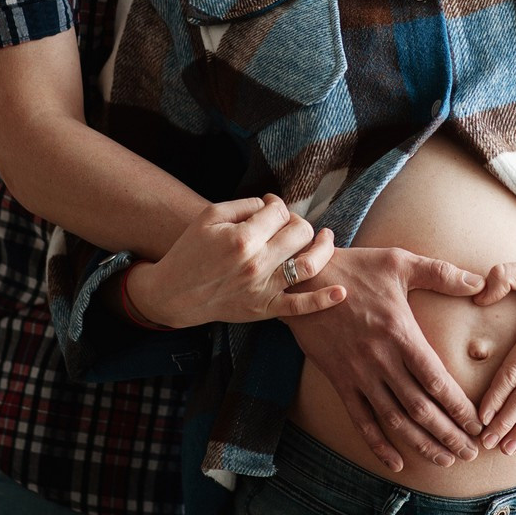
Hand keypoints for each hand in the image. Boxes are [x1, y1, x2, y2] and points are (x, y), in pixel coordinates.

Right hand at [126, 195, 343, 327]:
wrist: (175, 293)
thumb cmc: (190, 250)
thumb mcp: (210, 216)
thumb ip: (244, 205)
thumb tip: (272, 205)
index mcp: (242, 238)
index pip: (280, 212)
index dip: (277, 205)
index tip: (269, 208)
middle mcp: (257, 264)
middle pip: (300, 232)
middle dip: (298, 222)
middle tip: (287, 224)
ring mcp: (263, 289)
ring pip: (309, 264)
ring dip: (323, 248)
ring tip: (326, 238)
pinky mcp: (265, 309)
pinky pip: (300, 307)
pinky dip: (323, 300)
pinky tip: (341, 292)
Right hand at [286, 245, 486, 472]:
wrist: (303, 280)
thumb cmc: (356, 268)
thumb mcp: (400, 262)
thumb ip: (441, 274)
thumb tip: (480, 281)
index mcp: (400, 333)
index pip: (435, 380)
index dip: (458, 407)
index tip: (477, 425)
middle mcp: (381, 360)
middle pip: (420, 408)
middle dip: (448, 434)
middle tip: (471, 452)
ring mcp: (358, 374)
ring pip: (394, 420)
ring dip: (421, 444)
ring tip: (445, 460)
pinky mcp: (340, 381)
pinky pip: (360, 420)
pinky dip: (378, 444)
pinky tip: (396, 463)